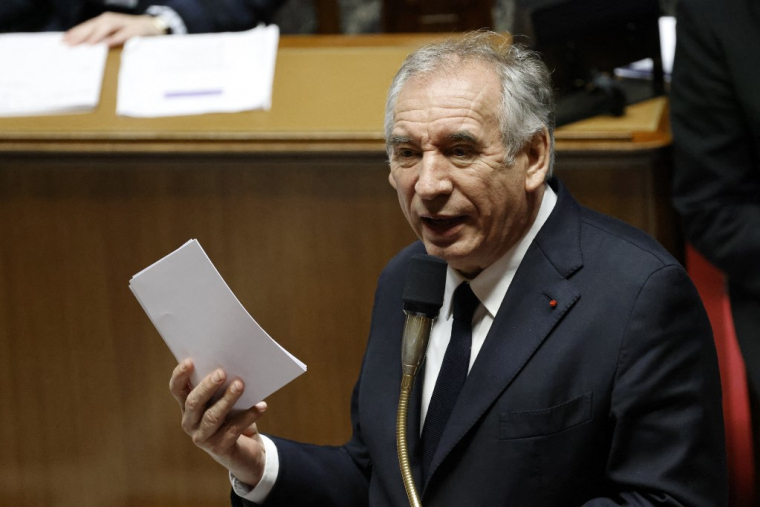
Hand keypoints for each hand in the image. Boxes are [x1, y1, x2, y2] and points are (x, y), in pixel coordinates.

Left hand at [63, 12, 166, 46]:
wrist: (154, 27)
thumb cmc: (132, 35)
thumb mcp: (115, 37)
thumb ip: (103, 41)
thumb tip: (87, 49)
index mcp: (105, 23)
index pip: (87, 27)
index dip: (76, 33)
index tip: (64, 41)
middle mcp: (112, 20)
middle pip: (94, 25)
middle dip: (81, 34)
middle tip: (70, 43)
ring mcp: (124, 23)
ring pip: (107, 26)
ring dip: (96, 34)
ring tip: (86, 44)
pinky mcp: (137, 29)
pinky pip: (124, 33)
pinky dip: (116, 37)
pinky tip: (107, 43)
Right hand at [169, 359, 268, 486]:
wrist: (246, 451)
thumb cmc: (233, 417)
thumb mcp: (225, 400)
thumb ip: (223, 386)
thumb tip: (233, 365)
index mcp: (188, 407)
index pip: (177, 389)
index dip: (180, 375)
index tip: (190, 361)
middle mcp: (190, 422)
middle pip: (193, 402)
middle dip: (207, 386)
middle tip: (222, 373)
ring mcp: (203, 437)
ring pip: (212, 417)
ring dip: (227, 399)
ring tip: (240, 385)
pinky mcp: (220, 449)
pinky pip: (234, 429)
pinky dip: (249, 415)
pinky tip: (261, 406)